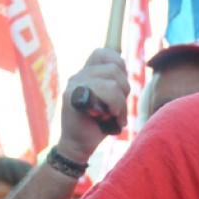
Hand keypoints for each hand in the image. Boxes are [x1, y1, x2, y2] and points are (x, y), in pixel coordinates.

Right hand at [59, 48, 130, 162]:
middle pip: (115, 68)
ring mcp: (74, 84)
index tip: (120, 86)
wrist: (78, 145)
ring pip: (113, 82)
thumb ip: (114, 82)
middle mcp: (78, 75)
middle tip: (117, 108)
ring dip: (120, 103)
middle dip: (124, 90)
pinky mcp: (73, 96)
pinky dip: (115, 107)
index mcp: (86, 73)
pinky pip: (107, 91)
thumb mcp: (111, 100)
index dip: (118, 64)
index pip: (104, 53)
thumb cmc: (98, 124)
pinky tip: (107, 118)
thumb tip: (123, 66)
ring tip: (113, 115)